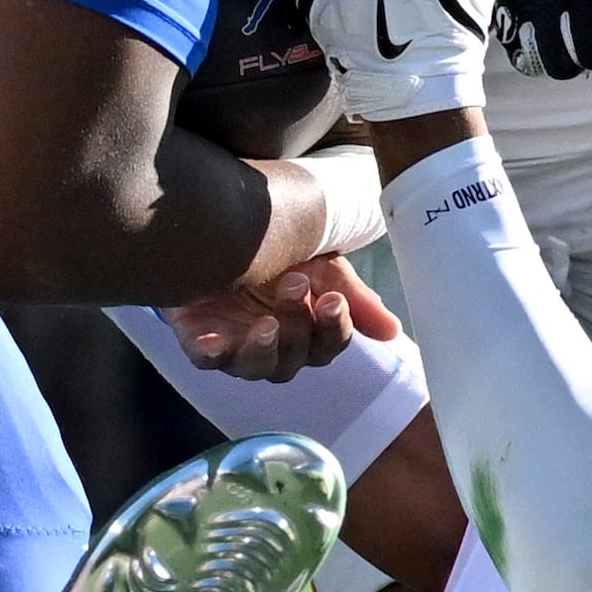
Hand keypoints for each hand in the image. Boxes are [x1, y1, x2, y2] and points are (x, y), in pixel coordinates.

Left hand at [164, 254, 401, 380]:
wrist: (227, 225)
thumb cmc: (281, 249)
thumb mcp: (323, 265)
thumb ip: (354, 297)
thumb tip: (393, 332)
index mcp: (307, 330)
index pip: (328, 344)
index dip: (333, 327)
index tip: (333, 299)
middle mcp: (274, 345)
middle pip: (293, 359)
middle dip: (297, 326)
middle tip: (294, 283)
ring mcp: (235, 344)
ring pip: (254, 367)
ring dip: (264, 349)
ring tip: (266, 325)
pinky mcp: (198, 337)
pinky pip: (204, 358)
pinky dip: (210, 353)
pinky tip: (213, 344)